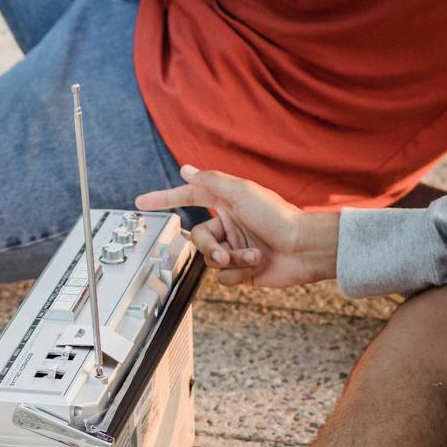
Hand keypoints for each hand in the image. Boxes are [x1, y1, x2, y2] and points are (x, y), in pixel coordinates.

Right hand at [136, 165, 335, 288]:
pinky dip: (239, 273)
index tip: (143, 202)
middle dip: (211, 248)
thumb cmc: (278, 217)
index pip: (189, 197)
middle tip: (225, 252)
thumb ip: (210, 181)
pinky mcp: (242, 269)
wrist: (303, 249)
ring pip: (210, 259)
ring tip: (253, 256)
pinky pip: (225, 277)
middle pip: (198, 238)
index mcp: (226, 203)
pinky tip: (257, 265)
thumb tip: (186, 169)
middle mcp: (229, 225)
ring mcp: (235, 248)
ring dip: (231, 260)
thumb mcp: (241, 192)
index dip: (165, 199)